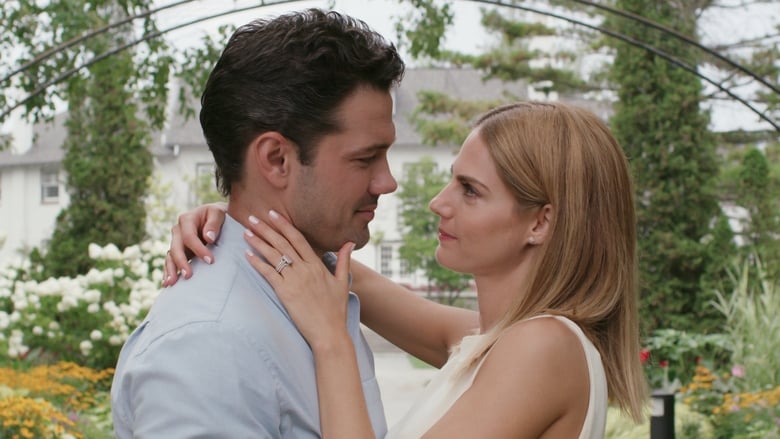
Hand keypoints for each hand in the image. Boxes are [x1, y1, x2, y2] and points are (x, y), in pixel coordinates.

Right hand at [163, 202, 226, 286]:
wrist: (216, 217)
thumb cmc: (219, 214)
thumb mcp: (219, 213)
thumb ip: (214, 223)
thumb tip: (208, 238)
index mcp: (187, 219)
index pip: (189, 236)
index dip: (198, 249)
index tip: (211, 261)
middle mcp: (178, 230)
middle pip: (176, 248)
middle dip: (181, 262)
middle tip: (188, 275)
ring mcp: (177, 242)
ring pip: (171, 256)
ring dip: (171, 270)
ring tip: (172, 283)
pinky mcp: (179, 251)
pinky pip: (171, 262)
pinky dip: (168, 272)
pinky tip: (167, 284)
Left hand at [243, 211, 354, 349]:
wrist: (329, 333)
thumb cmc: (336, 310)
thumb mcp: (343, 282)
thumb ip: (343, 260)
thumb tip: (349, 243)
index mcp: (317, 265)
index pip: (298, 239)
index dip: (284, 225)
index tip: (273, 214)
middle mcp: (305, 269)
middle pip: (283, 243)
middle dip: (266, 229)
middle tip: (253, 217)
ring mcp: (294, 280)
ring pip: (273, 256)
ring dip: (258, 242)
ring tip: (246, 232)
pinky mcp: (285, 293)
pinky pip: (268, 274)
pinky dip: (257, 263)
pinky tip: (247, 255)